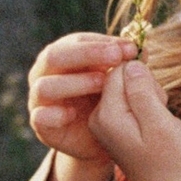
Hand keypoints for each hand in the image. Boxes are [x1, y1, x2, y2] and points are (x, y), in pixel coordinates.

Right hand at [27, 32, 137, 164]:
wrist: (100, 139)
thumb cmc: (108, 100)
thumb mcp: (120, 81)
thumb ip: (127, 66)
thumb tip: (141, 51)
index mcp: (64, 55)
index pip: (78, 41)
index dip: (103, 43)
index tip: (130, 49)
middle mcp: (46, 72)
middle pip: (55, 56)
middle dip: (87, 54)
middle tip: (116, 57)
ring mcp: (39, 98)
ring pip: (45, 85)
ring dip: (75, 82)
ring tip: (102, 84)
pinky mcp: (40, 123)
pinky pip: (39, 117)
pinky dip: (55, 114)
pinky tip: (72, 114)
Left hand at [88, 60, 180, 180]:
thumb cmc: (171, 161)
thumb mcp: (160, 123)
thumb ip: (142, 91)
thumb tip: (130, 64)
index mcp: (106, 115)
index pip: (118, 70)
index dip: (144, 76)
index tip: (158, 98)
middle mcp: (99, 117)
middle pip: (121, 77)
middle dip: (146, 86)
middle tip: (160, 113)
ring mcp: (106, 122)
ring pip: (129, 87)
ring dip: (150, 96)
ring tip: (159, 122)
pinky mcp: (116, 125)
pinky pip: (131, 100)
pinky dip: (148, 105)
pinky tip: (156, 124)